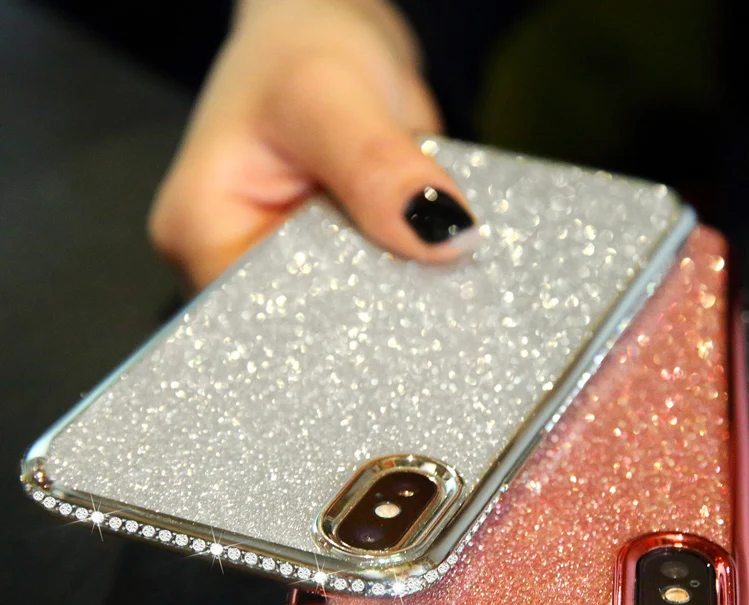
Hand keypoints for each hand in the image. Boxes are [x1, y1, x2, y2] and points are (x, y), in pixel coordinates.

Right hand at [148, 0, 475, 291]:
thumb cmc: (299, 48)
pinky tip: (432, 263)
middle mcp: (233, 262)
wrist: (328, 32)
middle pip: (305, 323)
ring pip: (343, 313)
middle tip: (432, 285)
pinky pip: (367, 289)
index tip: (403, 300)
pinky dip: (403, 276)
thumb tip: (443, 239)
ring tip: (437, 270)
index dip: (336, 318)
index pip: (263, 316)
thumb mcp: (327, 94)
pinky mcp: (327, 262)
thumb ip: (374, 167)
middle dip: (369, 308)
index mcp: (200, 233)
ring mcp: (283, 266)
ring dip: (394, 292)